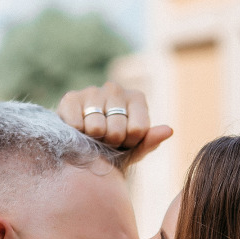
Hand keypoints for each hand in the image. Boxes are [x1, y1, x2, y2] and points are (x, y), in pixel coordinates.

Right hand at [57, 82, 171, 162]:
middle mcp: (115, 88)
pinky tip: (78, 132)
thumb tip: (168, 130)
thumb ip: (150, 141)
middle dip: (111, 143)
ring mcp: (92, 91)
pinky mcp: (71, 98)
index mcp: (136, 98)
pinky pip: (77, 124)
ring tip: (91, 137)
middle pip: (117, 130)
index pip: (139, 129)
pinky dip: (77, 135)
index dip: (130, 144)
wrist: (82, 148)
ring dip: (93, 140)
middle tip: (106, 141)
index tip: (125, 143)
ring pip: (96, 127)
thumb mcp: (134, 150)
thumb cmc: (114, 148)